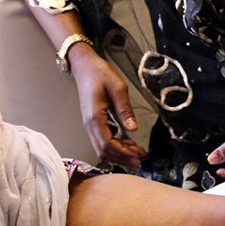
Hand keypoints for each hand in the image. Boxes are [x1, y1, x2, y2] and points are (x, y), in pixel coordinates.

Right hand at [70, 46, 146, 167]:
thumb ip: (125, 109)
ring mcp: (90, 125)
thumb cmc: (100, 74)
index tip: (138, 157)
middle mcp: (89, 125)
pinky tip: (128, 143)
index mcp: (94, 117)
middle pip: (103, 151)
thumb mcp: (118, 88)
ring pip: (102, 148)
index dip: (123, 153)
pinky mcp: (93, 123)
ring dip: (119, 153)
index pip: (107, 144)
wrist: (84, 66)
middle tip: (140, 159)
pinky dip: (115, 146)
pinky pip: (102, 140)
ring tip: (137, 152)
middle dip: (122, 158)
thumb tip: (133, 129)